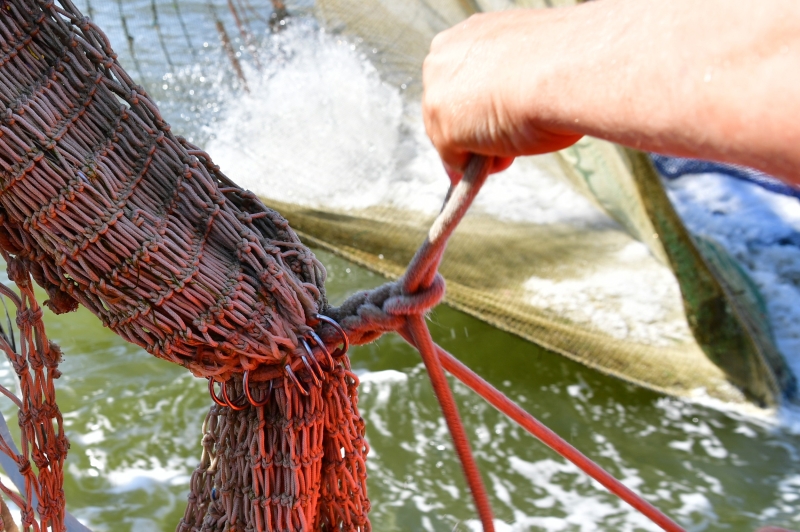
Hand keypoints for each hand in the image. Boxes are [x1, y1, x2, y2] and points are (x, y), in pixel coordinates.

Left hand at [422, 10, 582, 181]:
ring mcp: (437, 95)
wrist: (568, 70)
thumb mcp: (529, 65)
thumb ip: (505, 85)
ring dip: (480, 147)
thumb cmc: (564, 61)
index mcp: (466, 34)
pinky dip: (479, 166)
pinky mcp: (444, 130)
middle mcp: (442, 59)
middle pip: (446, 109)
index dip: (478, 104)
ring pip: (449, 136)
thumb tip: (500, 117)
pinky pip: (456, 160)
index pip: (458, 79)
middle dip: (475, 129)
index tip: (499, 117)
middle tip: (511, 136)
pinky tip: (507, 153)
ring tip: (517, 139)